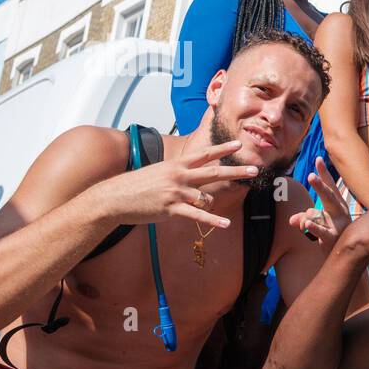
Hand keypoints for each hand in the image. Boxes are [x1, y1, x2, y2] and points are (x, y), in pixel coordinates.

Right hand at [88, 139, 254, 228]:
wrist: (114, 198)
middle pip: (213, 172)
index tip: (238, 144)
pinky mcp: (171, 209)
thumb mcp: (157, 172)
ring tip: (222, 215)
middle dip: (235, 171)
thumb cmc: (135, 186)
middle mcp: (178, 176)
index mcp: (175, 165)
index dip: (222, 149)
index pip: (204, 154)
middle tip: (254, 170)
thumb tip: (188, 174)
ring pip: (206, 197)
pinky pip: (197, 215)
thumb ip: (175, 173)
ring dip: (213, 205)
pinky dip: (212, 220)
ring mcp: (175, 192)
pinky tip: (225, 224)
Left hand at [289, 157, 351, 246]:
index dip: (324, 173)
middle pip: (329, 195)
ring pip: (322, 211)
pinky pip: (321, 230)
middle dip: (320, 185)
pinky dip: (314, 227)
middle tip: (311, 175)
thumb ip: (304, 217)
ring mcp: (338, 224)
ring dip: (314, 205)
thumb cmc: (333, 235)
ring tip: (309, 198)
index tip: (318, 159)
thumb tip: (291, 219)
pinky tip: (306, 223)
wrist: (348, 257)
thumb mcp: (318, 223)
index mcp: (337, 205)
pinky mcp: (333, 237)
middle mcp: (340, 212)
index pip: (330, 186)